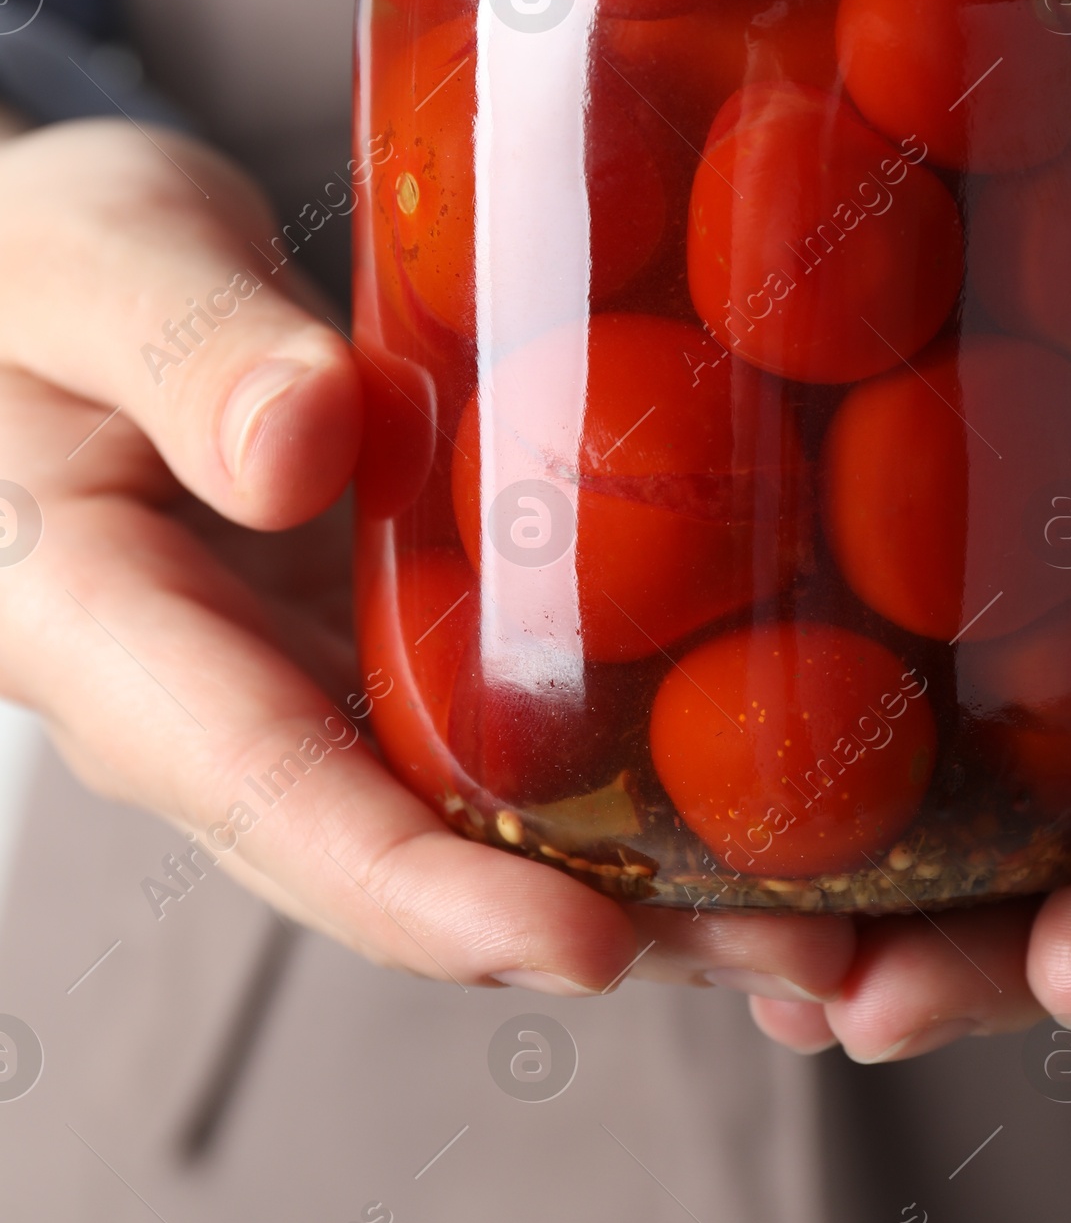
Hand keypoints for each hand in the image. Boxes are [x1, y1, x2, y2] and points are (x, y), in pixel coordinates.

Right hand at [0, 122, 853, 1005]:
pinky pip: (494, 734)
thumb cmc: (42, 266)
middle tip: (802, 957)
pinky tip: (773, 787)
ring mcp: (302, 686)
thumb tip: (304, 445)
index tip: (584, 944)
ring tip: (840, 917)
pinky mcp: (378, 646)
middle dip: (592, 924)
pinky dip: (627, 775)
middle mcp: (210, 704)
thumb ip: (180, 351)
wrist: (44, 289)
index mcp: (101, 627)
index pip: (261, 786)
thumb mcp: (92, 266)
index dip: (417, 887)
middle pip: (397, 852)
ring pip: (466, 819)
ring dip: (647, 884)